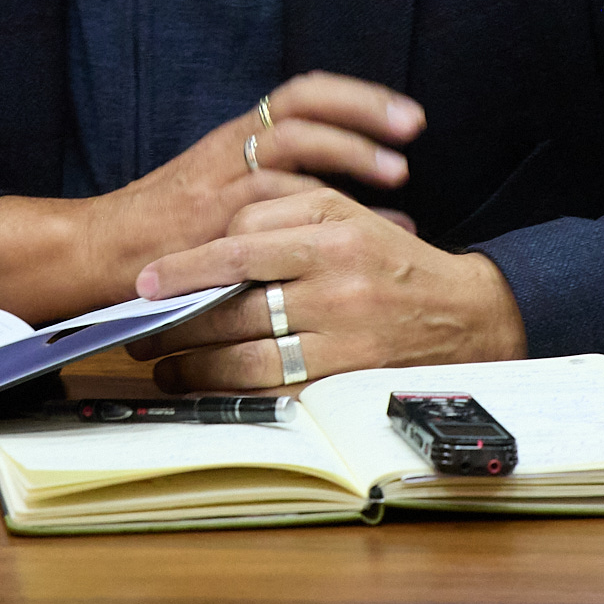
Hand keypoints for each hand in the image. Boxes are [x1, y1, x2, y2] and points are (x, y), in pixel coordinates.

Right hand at [0, 73, 422, 321]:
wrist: (97, 255)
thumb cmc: (163, 234)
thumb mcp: (220, 198)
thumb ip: (275, 193)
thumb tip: (348, 204)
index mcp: (234, 139)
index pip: (299, 96)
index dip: (355, 98)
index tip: (406, 114)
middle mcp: (229, 149)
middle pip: (302, 106)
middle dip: (364, 111)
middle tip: (414, 126)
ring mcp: (219, 181)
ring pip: (291, 142)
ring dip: (349, 151)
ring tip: (398, 171)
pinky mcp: (211, 217)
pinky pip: (271, 201)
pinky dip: (320, 210)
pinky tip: (359, 229)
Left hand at [125, 188, 527, 390]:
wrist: (464, 313)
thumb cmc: (388, 258)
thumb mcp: (344, 213)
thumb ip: (282, 212)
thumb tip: (216, 236)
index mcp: (331, 224)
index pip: (241, 242)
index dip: (187, 265)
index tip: (149, 280)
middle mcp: (336, 275)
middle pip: (236, 300)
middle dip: (177, 319)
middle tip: (139, 328)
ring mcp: (344, 329)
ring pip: (249, 350)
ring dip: (195, 363)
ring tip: (163, 366)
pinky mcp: (349, 375)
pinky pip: (277, 386)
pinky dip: (234, 390)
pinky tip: (207, 389)